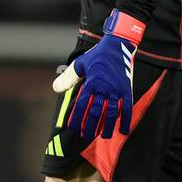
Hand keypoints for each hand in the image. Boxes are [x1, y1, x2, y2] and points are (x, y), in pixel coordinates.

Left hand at [51, 10, 144, 139]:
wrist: (118, 45)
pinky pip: (127, 108)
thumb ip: (68, 77)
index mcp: (91, 83)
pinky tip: (124, 131)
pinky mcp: (127, 90)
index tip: (74, 127)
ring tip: (103, 136)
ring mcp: (116, 90)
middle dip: (91, 126)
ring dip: (107, 126)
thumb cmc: (97, 55)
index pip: (82, 105)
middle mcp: (104, 88)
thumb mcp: (80, 64)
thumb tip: (55, 89)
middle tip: (86, 135)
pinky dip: (125, 120)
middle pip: (96, 112)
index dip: (77, 118)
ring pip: (111, 113)